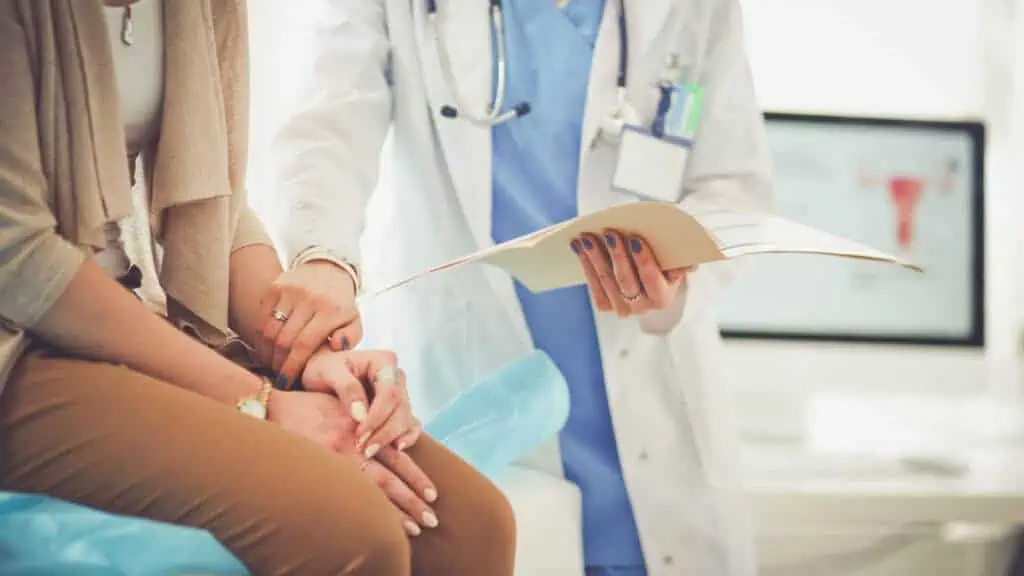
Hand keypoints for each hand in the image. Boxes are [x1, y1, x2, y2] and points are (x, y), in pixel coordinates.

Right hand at [255, 261, 361, 386]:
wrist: (329, 269)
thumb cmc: (341, 303)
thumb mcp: (354, 320)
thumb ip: (350, 337)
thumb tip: (336, 347)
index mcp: (330, 310)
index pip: (304, 344)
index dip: (292, 367)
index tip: (286, 382)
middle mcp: (309, 298)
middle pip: (284, 340)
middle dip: (279, 363)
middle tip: (279, 375)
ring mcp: (290, 290)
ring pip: (269, 330)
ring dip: (267, 353)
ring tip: (272, 364)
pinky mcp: (275, 286)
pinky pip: (262, 318)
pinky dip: (261, 337)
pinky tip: (266, 348)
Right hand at [268, 390, 437, 535]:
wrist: (273, 408)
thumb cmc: (308, 407)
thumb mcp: (343, 406)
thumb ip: (365, 421)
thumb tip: (390, 441)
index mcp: (364, 429)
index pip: (398, 457)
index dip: (416, 477)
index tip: (433, 494)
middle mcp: (355, 445)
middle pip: (391, 478)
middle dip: (413, 499)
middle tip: (432, 519)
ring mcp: (337, 459)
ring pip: (375, 489)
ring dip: (396, 511)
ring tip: (414, 528)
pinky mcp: (320, 467)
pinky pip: (348, 493)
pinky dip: (365, 508)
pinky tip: (376, 525)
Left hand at [303, 349, 421, 454]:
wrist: (321, 376)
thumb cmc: (322, 369)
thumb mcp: (327, 371)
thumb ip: (346, 388)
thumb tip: (361, 415)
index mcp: (383, 362)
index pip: (389, 392)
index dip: (377, 416)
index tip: (360, 434)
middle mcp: (396, 377)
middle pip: (401, 407)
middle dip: (385, 431)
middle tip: (364, 450)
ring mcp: (399, 393)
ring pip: (407, 418)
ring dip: (392, 438)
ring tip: (371, 452)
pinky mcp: (398, 409)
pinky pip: (411, 424)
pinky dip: (408, 437)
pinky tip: (397, 449)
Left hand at [570, 229, 695, 316]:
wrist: (649, 279)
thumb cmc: (665, 263)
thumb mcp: (677, 261)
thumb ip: (682, 261)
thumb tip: (689, 264)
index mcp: (663, 298)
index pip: (651, 278)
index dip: (644, 259)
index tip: (636, 239)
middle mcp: (642, 307)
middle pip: (626, 280)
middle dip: (617, 254)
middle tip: (609, 233)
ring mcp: (622, 308)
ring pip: (606, 280)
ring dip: (594, 256)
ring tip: (587, 237)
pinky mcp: (605, 305)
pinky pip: (593, 284)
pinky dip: (585, 263)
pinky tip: (578, 247)